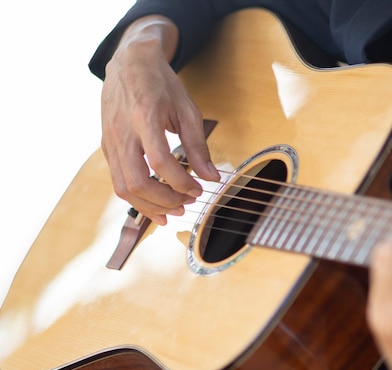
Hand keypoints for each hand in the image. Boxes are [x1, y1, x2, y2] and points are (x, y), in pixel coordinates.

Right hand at [100, 16, 219, 224]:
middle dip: (165, 200)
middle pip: (137, 181)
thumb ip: (198, 146)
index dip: (180, 182)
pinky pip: (118, 181)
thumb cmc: (161, 84)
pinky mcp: (106, 148)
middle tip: (187, 204)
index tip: (198, 190)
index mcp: (144, 118)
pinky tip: (155, 205)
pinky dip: (137, 199)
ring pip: (123, 187)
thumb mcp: (187, 109)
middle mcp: (122, 132)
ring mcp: (110, 141)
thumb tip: (211, 177)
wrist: (129, 63)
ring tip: (174, 211)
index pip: (160, 162)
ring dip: (150, 206)